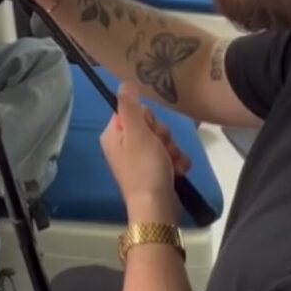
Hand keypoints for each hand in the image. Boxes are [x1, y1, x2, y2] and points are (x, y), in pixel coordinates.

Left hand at [100, 81, 189, 222]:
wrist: (157, 206)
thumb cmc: (144, 167)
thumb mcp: (136, 132)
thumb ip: (130, 106)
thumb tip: (123, 84)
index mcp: (113, 135)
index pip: (131, 111)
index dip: (146, 118)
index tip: (149, 129)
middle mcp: (123, 146)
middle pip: (149, 126)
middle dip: (162, 136)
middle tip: (161, 147)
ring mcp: (139, 160)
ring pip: (162, 141)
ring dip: (171, 150)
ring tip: (169, 162)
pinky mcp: (154, 172)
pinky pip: (169, 157)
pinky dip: (175, 163)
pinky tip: (176, 171)